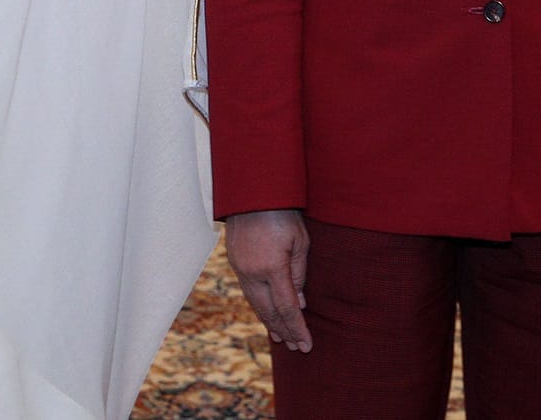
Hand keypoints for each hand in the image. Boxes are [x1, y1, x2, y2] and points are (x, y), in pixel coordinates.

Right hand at [224, 208, 312, 351]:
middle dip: (283, 331)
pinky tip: (266, 313)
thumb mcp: (300, 241)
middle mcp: (252, 272)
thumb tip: (299, 303)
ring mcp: (240, 267)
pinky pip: (248, 291)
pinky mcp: (234, 261)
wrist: (252, 192)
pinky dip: (259, 306)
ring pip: (255, 304)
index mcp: (272, 267)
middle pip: (268, 311)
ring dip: (269, 322)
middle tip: (295, 347)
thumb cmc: (282, 213)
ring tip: (281, 337)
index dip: (297, 328)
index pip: (287, 307)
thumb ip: (299, 273)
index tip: (306, 345)